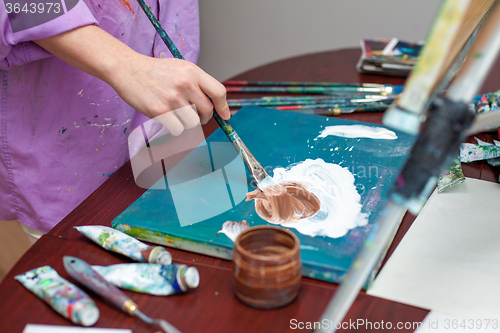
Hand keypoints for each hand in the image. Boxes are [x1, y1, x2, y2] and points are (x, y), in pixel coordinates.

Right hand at [108, 56, 229, 135]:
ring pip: (193, 122)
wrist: (127, 69)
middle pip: (207, 111)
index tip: (224, 115)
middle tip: (196, 117)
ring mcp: (173, 98)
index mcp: (193, 71)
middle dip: (204, 118)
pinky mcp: (160, 110)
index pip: (219, 92)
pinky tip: (168, 120)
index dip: (223, 107)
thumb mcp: (180, 68)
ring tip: (178, 115)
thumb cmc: (155, 71)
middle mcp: (185, 84)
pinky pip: (178, 129)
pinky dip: (175, 128)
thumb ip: (197, 83)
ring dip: (188, 123)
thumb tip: (214, 104)